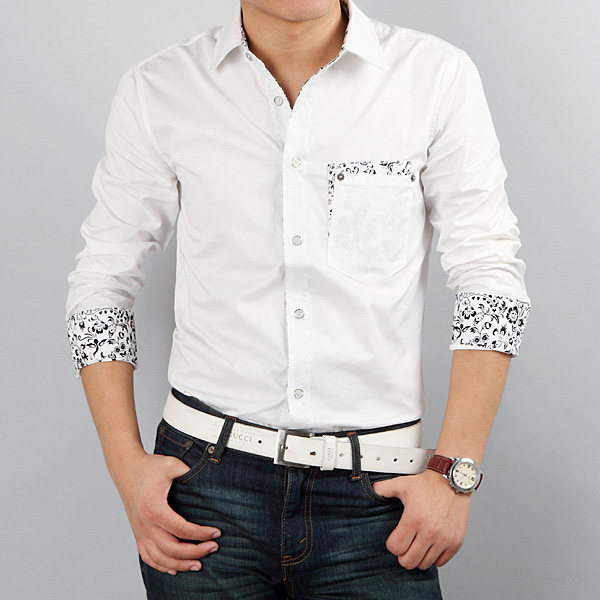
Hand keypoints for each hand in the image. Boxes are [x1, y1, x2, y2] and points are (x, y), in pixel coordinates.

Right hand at [113, 451, 221, 574]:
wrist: (126, 468)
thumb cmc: (150, 466)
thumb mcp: (172, 465)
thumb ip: (190, 473)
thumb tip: (209, 480)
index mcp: (154, 509)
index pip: (182, 529)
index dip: (201, 534)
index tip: (216, 533)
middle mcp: (145, 524)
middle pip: (172, 549)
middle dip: (195, 552)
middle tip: (213, 548)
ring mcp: (140, 530)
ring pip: (159, 558)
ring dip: (180, 564)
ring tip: (198, 564)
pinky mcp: (137, 532)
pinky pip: (147, 556)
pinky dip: (161, 566)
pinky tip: (174, 569)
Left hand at [371, 468, 470, 569]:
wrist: (453, 482)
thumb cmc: (428, 484)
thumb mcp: (402, 483)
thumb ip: (384, 489)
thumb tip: (372, 491)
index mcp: (414, 518)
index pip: (396, 548)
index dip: (392, 545)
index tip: (395, 539)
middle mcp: (430, 531)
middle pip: (409, 561)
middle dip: (403, 555)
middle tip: (405, 545)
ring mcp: (444, 538)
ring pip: (424, 564)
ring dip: (418, 556)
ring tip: (417, 544)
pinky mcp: (455, 542)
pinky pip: (441, 562)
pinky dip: (434, 557)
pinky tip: (430, 545)